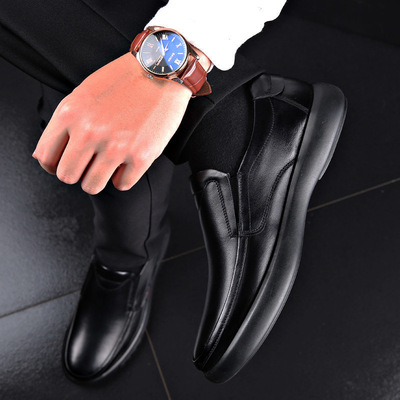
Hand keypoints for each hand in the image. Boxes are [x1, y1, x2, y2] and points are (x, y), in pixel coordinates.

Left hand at [32, 52, 191, 194]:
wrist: (160, 71)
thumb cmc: (123, 81)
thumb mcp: (83, 94)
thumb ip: (65, 123)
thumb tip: (47, 156)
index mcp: (70, 114)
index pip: (45, 158)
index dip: (55, 164)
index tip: (67, 162)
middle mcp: (90, 132)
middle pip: (67, 176)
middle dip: (77, 173)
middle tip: (90, 163)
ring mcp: (116, 146)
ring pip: (92, 186)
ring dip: (99, 178)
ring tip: (108, 165)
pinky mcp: (141, 157)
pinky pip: (122, 185)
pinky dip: (124, 177)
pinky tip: (128, 162)